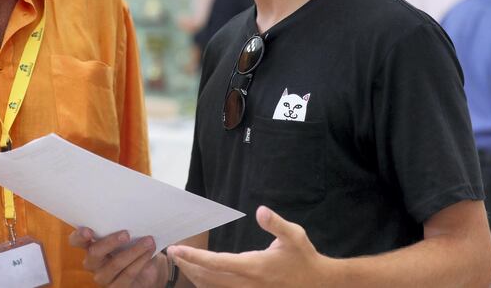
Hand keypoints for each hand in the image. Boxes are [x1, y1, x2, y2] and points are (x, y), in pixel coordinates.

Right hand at [69, 227, 162, 286]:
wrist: (146, 268)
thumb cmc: (132, 245)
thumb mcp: (127, 235)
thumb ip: (123, 227)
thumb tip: (133, 215)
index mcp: (90, 245)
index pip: (76, 241)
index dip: (79, 236)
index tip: (88, 231)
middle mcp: (92, 262)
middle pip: (94, 253)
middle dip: (110, 242)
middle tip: (126, 234)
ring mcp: (103, 277)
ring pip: (114, 264)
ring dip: (134, 251)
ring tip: (148, 241)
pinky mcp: (116, 287)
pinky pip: (128, 274)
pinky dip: (141, 261)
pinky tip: (149, 252)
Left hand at [168, 206, 331, 287]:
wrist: (317, 284)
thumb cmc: (303, 257)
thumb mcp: (294, 235)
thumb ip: (276, 223)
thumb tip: (261, 210)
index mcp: (254, 267)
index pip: (217, 263)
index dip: (194, 257)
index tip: (176, 250)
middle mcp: (247, 284)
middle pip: (208, 278)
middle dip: (187, 266)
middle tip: (172, 253)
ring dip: (194, 276)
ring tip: (181, 262)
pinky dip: (206, 284)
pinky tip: (199, 275)